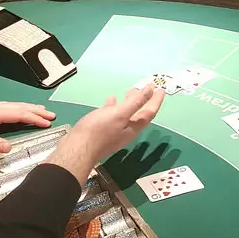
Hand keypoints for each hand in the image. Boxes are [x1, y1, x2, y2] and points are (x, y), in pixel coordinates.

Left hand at [0, 102, 55, 152]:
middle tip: (52, 115)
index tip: (47, 122)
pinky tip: (20, 110)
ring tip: (41, 110)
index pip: (18, 115)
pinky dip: (19, 108)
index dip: (34, 118)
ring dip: (29, 108)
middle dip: (36, 111)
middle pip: (19, 107)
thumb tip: (10, 147)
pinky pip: (8, 107)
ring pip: (14, 106)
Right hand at [48, 86, 164, 184]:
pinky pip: (112, 116)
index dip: (156, 100)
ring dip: (129, 102)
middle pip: (139, 114)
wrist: (77, 149)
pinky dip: (114, 106)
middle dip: (144, 101)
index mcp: (134, 127)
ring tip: (129, 90)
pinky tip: (110, 100)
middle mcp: (127, 130)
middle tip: (147, 88)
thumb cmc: (99, 130)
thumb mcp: (120, 114)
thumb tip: (151, 90)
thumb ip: (136, 102)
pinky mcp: (103, 131)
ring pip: (126, 114)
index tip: (161, 90)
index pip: (149, 112)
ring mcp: (114, 131)